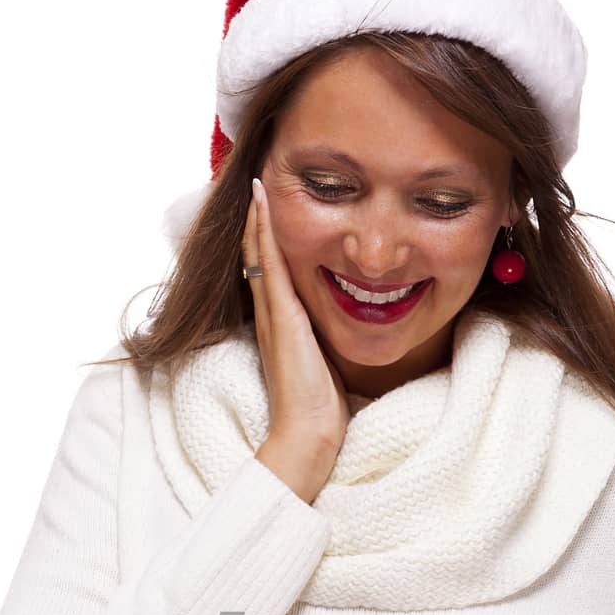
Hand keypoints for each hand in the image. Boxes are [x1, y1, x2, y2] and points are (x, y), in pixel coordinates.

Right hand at [242, 176, 349, 455]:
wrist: (308, 434)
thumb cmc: (321, 410)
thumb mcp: (329, 365)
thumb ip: (331, 345)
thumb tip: (358, 333)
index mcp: (284, 325)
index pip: (272, 272)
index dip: (269, 239)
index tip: (271, 209)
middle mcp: (272, 314)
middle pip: (258, 255)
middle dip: (258, 221)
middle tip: (258, 183)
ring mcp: (274, 313)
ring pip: (258, 252)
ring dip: (257, 215)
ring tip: (256, 180)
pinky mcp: (282, 315)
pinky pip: (269, 262)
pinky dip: (263, 230)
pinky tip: (262, 201)